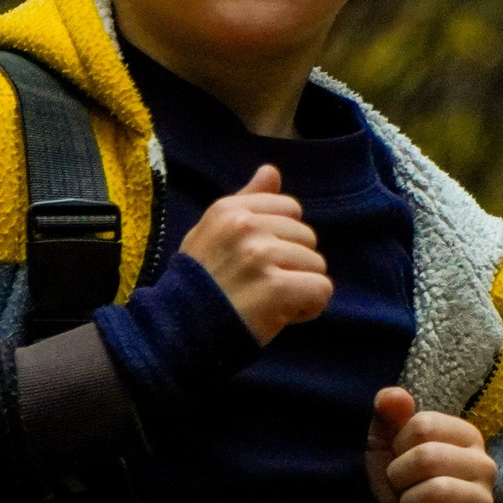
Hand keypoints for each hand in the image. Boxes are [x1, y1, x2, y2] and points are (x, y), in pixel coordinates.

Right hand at [176, 164, 330, 344]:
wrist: (180, 331)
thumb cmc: (200, 283)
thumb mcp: (212, 232)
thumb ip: (246, 200)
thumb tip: (271, 171)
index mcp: (229, 210)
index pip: (289, 208)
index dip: (282, 238)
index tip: (260, 261)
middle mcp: (245, 227)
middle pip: (307, 237)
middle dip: (293, 264)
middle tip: (263, 286)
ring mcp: (261, 256)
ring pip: (317, 264)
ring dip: (300, 287)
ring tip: (270, 301)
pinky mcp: (276, 287)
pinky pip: (321, 289)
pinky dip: (310, 307)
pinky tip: (285, 315)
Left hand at [364, 387, 495, 502]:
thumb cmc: (403, 481)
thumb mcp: (386, 445)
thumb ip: (388, 415)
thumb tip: (394, 396)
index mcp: (467, 436)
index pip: (422, 425)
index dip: (398, 446)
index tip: (401, 460)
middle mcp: (484, 465)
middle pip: (428, 457)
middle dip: (399, 476)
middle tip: (403, 488)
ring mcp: (484, 501)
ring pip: (436, 491)